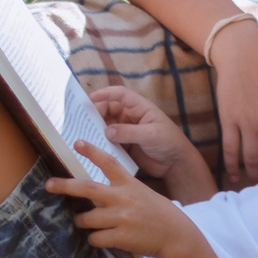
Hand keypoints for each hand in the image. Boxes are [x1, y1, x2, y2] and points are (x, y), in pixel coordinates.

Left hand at [47, 144, 195, 255]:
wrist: (176, 235)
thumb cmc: (158, 213)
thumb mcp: (142, 193)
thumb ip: (120, 191)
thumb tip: (92, 195)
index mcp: (129, 184)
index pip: (109, 163)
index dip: (92, 152)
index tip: (77, 143)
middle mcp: (123, 198)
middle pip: (87, 189)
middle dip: (64, 186)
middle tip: (48, 184)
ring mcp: (121, 218)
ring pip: (86, 219)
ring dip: (82, 222)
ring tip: (85, 222)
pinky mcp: (120, 237)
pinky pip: (95, 238)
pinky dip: (96, 239)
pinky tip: (106, 238)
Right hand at [88, 84, 216, 201]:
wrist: (176, 164)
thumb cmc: (169, 143)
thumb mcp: (151, 135)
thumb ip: (129, 132)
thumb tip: (107, 131)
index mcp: (140, 107)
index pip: (120, 94)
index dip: (105, 93)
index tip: (90, 98)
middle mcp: (130, 116)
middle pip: (108, 109)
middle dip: (95, 113)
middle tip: (81, 122)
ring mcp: (125, 131)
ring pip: (105, 125)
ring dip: (95, 128)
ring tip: (81, 134)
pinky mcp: (122, 145)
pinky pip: (107, 141)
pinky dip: (98, 142)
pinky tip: (89, 147)